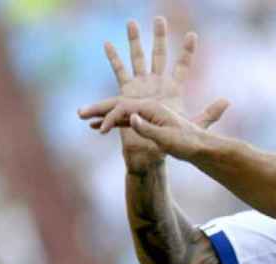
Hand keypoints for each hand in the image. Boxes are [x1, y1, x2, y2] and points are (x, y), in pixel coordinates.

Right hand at [77, 17, 227, 172]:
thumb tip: (228, 101)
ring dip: (135, 41)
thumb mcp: (195, 125)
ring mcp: (141, 85)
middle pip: (159, 55)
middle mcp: (157, 83)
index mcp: (173, 89)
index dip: (188, 51)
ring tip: (132, 23)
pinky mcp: (126, 92)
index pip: (182, 65)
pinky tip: (108, 43)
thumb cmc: (174, 140)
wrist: (151, 152)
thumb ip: (210, 113)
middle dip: (159, 37)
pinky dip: (114, 58)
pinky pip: (119, 72)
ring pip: (137, 58)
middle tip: (159, 19)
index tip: (193, 35)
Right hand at [89, 99, 210, 160]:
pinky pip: (123, 120)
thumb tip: (131, 119)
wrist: (197, 149)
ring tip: (81, 116)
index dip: (112, 117)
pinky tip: (95, 127)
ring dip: (100, 113)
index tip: (102, 130)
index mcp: (152, 107)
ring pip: (118, 110)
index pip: (125, 107)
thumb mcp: (166, 138)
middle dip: (99, 107)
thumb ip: (148, 128)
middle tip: (79, 112)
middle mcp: (147, 106)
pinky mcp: (144, 122)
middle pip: (118, 103)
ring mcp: (145, 114)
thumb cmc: (185, 144)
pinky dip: (110, 122)